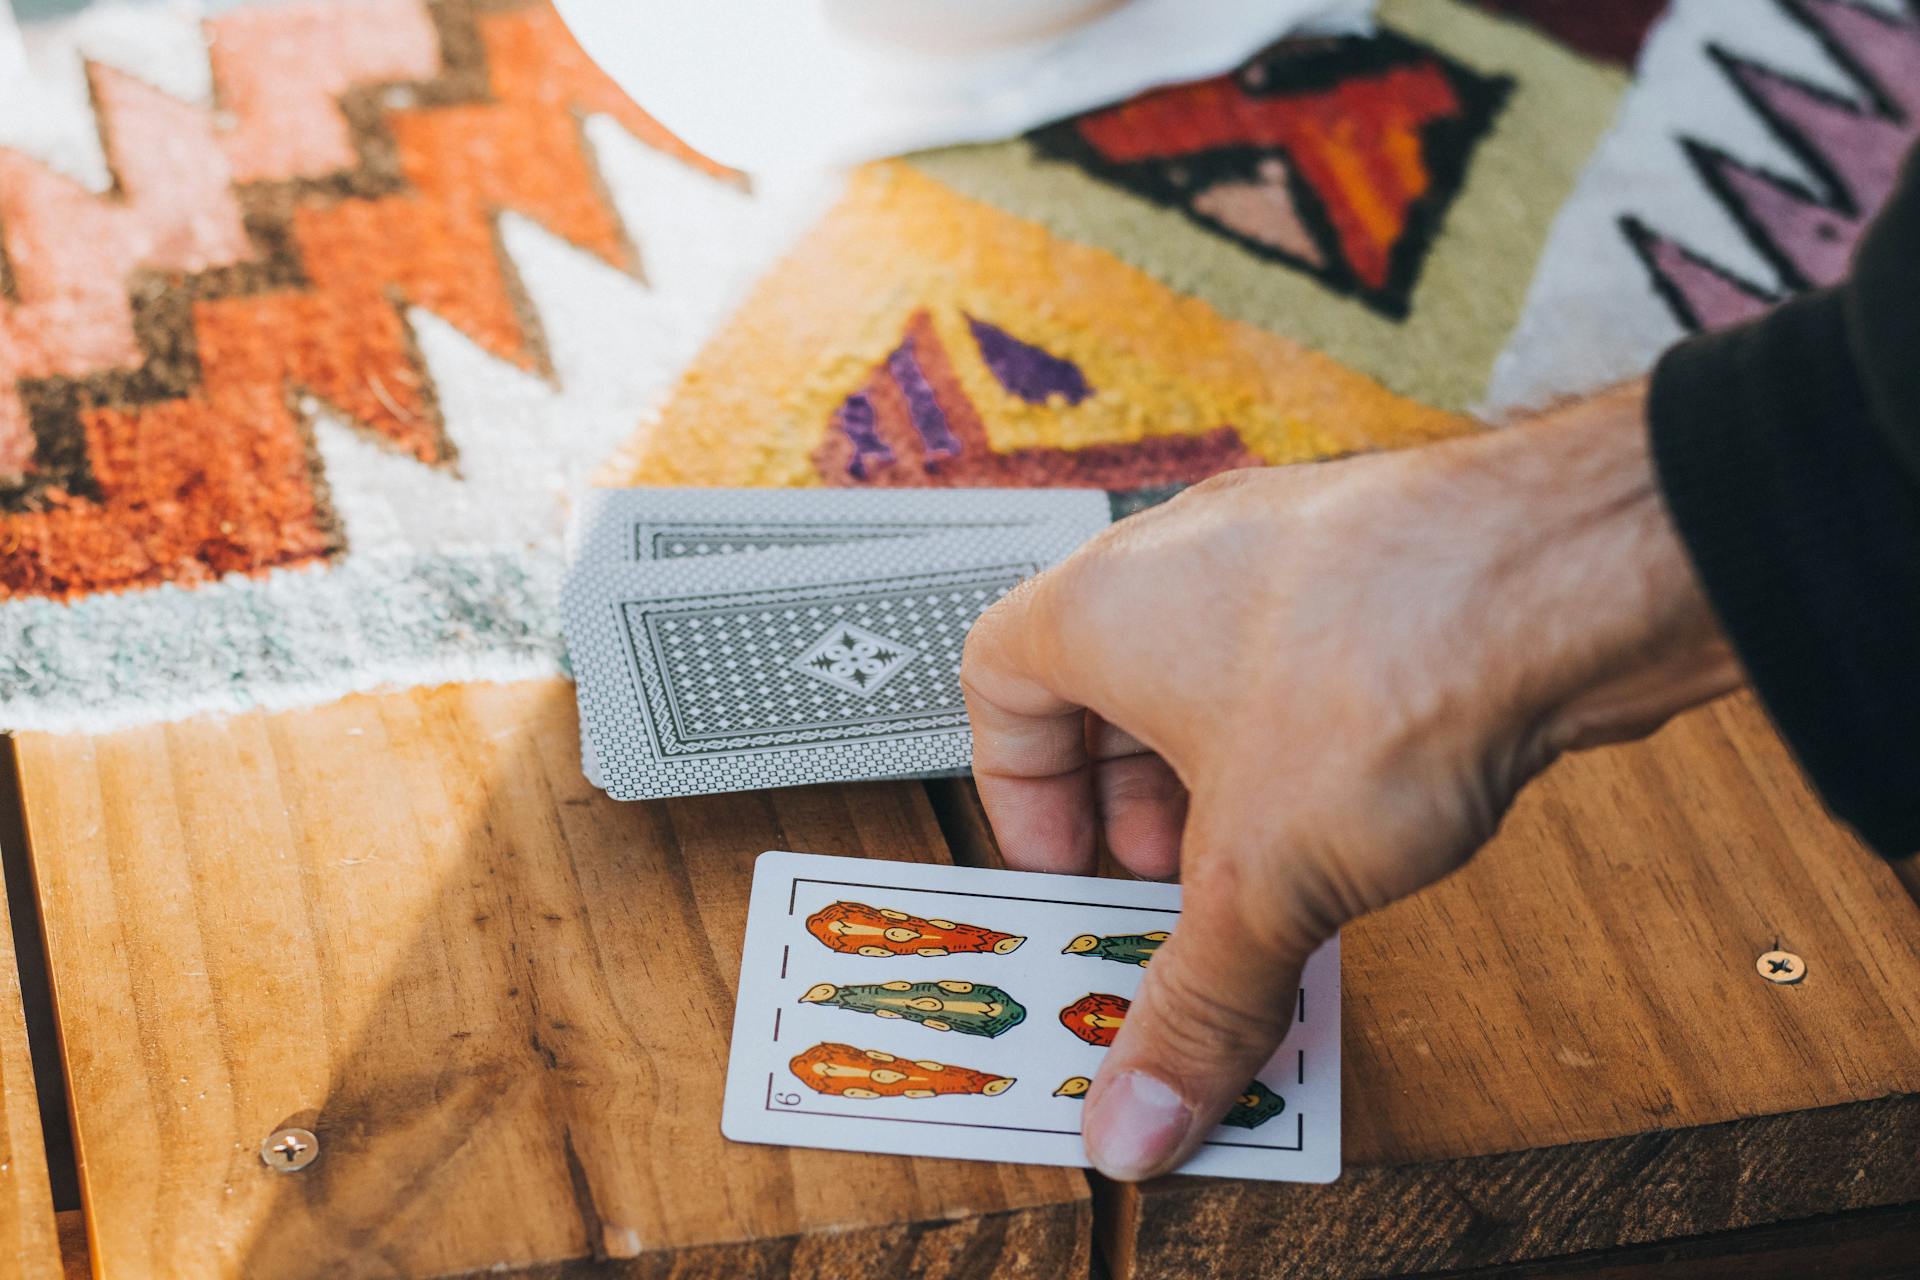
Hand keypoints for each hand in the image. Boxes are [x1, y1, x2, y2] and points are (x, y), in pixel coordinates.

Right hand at [960, 385, 1739, 1179]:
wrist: (1577, 573)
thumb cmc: (1389, 659)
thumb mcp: (1259, 881)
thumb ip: (1191, 1008)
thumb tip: (1133, 1118)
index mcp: (1103, 604)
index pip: (999, 681)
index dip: (1020, 794)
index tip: (1066, 874)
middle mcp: (1188, 563)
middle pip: (1111, 695)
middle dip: (1133, 817)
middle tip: (1167, 905)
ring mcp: (1292, 561)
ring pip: (1219, 687)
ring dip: (1228, 795)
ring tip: (1268, 886)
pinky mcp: (1387, 579)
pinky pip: (1311, 681)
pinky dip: (1310, 764)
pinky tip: (1359, 836)